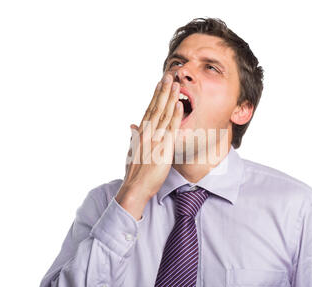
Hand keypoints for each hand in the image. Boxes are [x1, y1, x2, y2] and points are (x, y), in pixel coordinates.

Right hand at [116, 73, 183, 220]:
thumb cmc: (133, 172)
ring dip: (170, 98)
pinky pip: (171, 129)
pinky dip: (175, 116)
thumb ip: (134, 137)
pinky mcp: (163, 148)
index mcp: (140, 133)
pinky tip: (180, 105)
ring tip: (176, 84)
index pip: (149, 109)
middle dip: (163, 90)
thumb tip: (132, 126)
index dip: (156, 95)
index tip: (160, 83)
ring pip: (164, 114)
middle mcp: (146, 132)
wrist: (134, 186)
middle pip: (156, 107)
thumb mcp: (132, 151)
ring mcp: (155, 139)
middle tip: (169, 75)